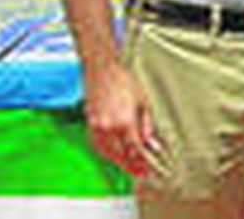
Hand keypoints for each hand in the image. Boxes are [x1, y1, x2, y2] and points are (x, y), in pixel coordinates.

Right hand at [83, 60, 161, 177]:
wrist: (101, 69)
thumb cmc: (124, 80)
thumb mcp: (143, 101)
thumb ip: (148, 124)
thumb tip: (153, 143)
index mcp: (124, 122)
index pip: (136, 150)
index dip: (143, 162)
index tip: (150, 170)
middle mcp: (109, 128)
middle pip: (121, 155)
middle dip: (132, 166)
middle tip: (142, 174)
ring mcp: (97, 127)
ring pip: (108, 153)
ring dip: (119, 163)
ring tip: (130, 168)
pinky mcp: (90, 124)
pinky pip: (98, 146)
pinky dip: (107, 154)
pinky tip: (115, 156)